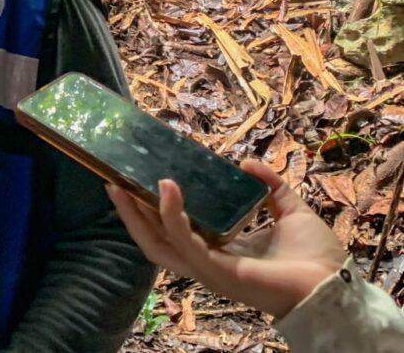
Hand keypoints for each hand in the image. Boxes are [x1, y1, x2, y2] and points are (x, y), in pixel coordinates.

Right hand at [107, 160, 345, 317]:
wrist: (335, 285)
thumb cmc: (315, 257)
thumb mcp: (289, 209)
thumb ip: (269, 186)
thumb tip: (246, 162)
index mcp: (218, 250)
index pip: (172, 231)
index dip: (150, 209)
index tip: (135, 181)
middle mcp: (206, 261)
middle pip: (153, 239)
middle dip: (129, 212)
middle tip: (112, 181)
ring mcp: (207, 268)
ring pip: (157, 244)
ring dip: (136, 215)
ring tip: (122, 185)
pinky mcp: (215, 270)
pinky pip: (185, 241)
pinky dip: (171, 214)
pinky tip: (167, 188)